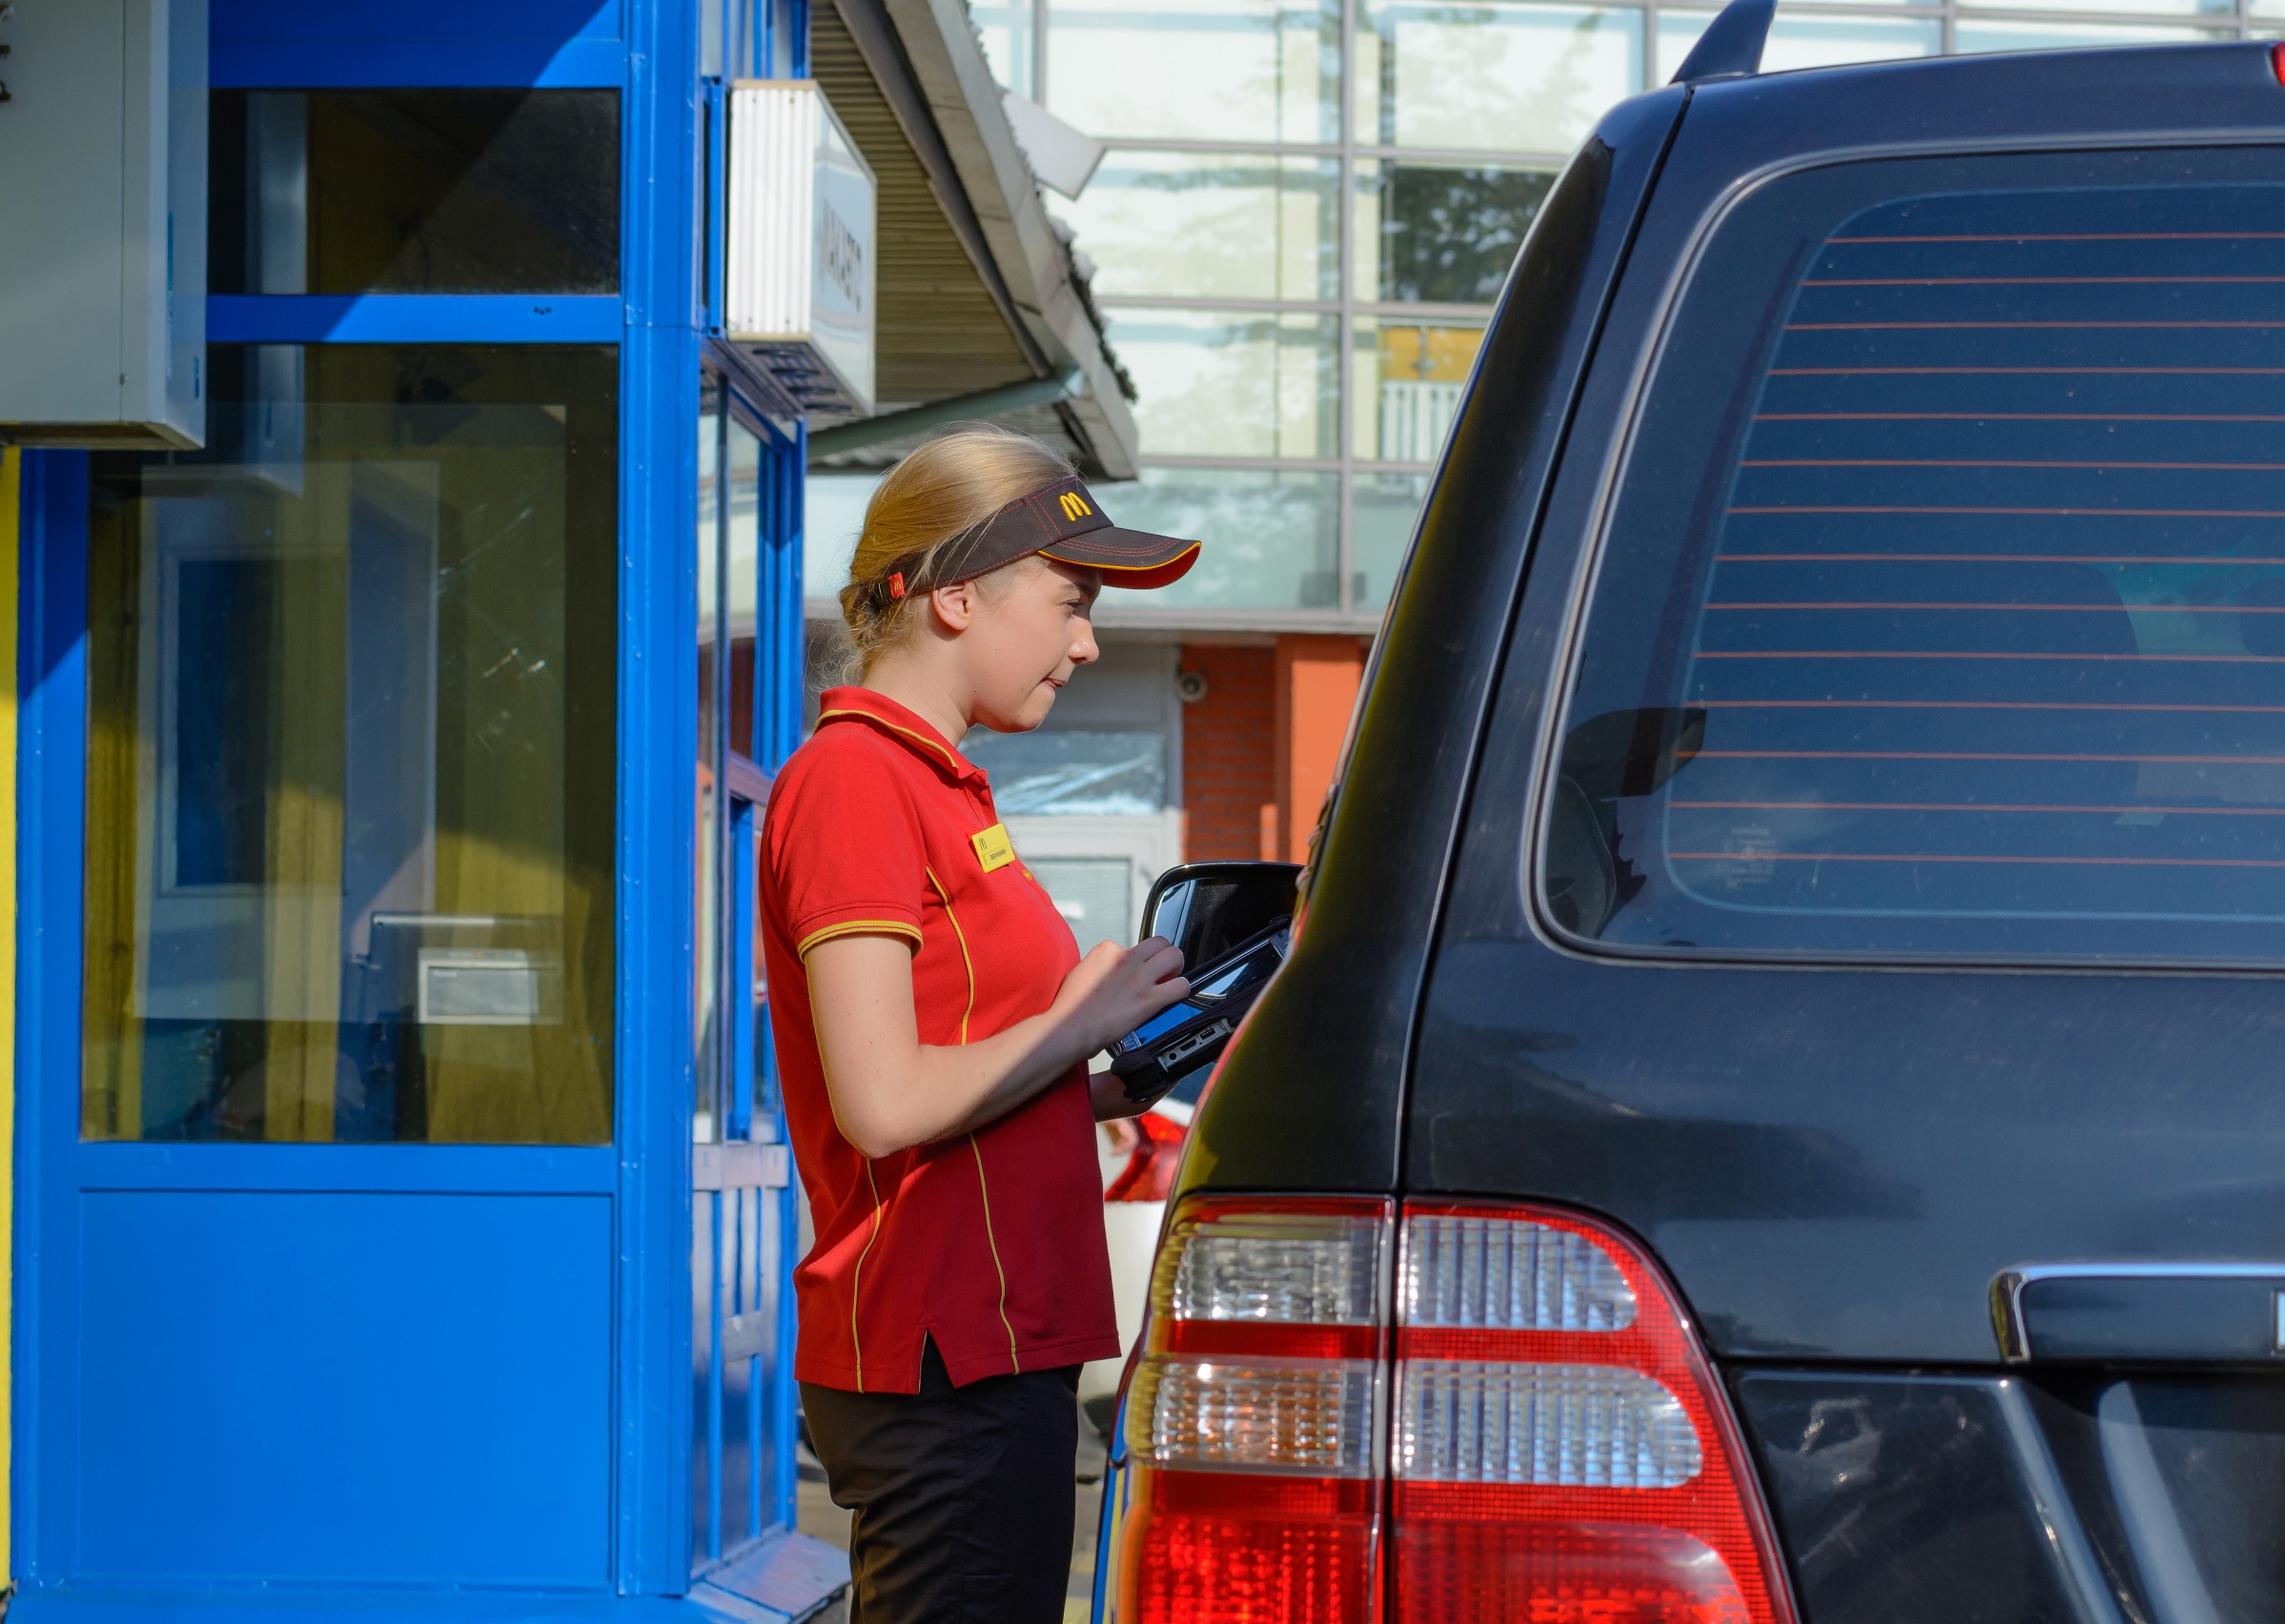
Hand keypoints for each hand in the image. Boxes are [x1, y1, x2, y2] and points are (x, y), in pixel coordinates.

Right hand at [1053, 936, 1188, 1054]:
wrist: (1070, 1028)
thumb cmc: (1070, 1006)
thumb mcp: (1081, 971)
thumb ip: (1100, 965)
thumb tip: (1110, 970)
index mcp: (1107, 949)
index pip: (1135, 946)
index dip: (1137, 961)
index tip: (1133, 974)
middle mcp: (1125, 958)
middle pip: (1160, 943)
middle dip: (1164, 956)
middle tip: (1162, 971)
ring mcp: (1138, 977)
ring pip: (1175, 956)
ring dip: (1176, 969)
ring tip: (1170, 981)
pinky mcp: (1148, 998)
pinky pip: (1180, 986)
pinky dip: (1181, 991)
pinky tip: (1173, 997)